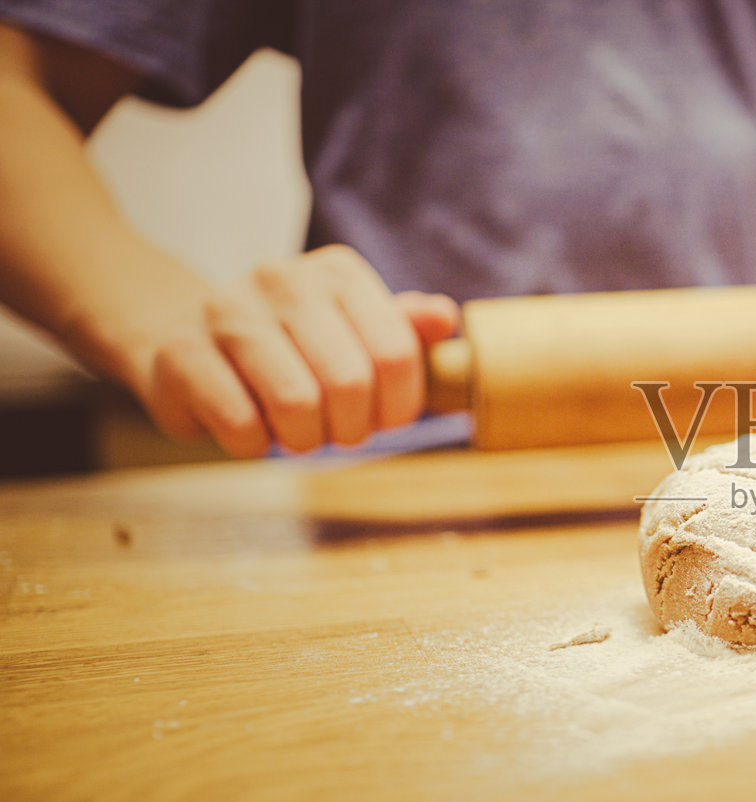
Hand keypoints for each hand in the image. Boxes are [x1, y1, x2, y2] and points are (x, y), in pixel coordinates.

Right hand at [95, 245, 458, 456]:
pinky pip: (241, 425)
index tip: (383, 419)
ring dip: (303, 439)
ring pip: (296, 404)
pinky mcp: (181, 351)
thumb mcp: (352, 333)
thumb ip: (403, 331)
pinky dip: (254, 445)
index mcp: (337, 274)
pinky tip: (248, 427)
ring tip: (294, 431)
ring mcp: (227, 310)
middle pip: (351, 383)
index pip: (397, 353)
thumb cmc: (288, 346)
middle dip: (351, 428)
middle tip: (335, 431)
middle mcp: (283, 279)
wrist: (180, 336)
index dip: (398, 407)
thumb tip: (446, 319)